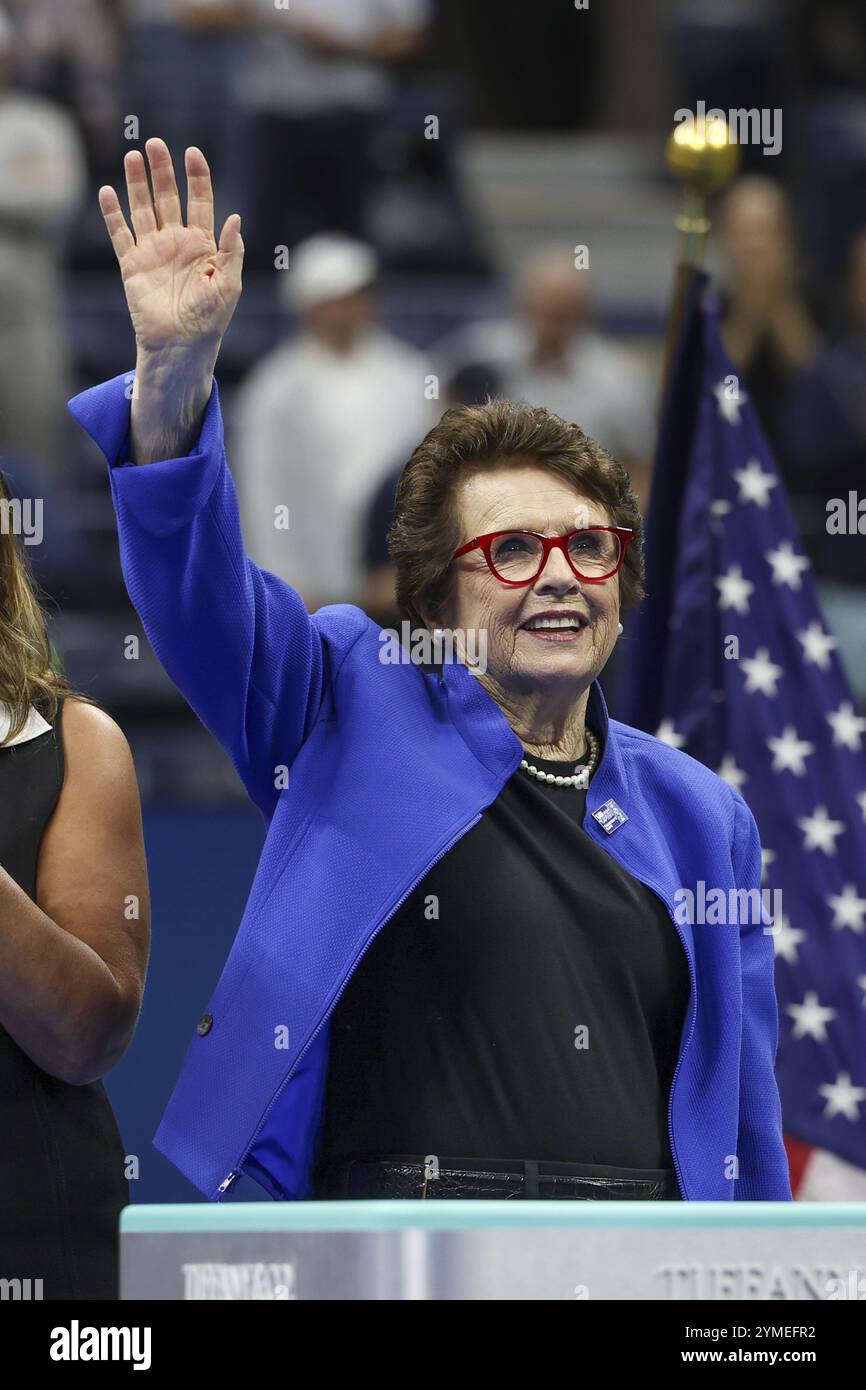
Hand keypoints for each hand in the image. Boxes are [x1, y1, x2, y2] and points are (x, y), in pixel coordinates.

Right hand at [98, 139, 242, 356]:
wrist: (181, 346)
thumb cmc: (210, 320)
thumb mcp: (229, 285)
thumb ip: (230, 250)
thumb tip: (235, 217)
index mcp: (203, 244)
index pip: (200, 200)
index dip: (196, 176)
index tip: (192, 152)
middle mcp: (176, 242)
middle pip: (167, 197)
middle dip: (162, 170)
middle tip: (155, 144)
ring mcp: (153, 251)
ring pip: (142, 209)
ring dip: (137, 183)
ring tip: (132, 156)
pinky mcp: (132, 265)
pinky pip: (120, 234)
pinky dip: (113, 213)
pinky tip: (108, 191)